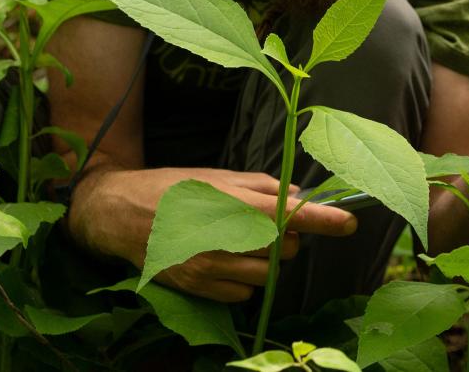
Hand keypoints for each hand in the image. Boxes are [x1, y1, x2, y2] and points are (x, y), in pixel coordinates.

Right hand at [70, 167, 358, 301]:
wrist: (119, 213)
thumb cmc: (174, 187)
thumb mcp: (219, 176)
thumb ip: (263, 187)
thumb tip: (299, 196)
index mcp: (232, 203)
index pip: (289, 215)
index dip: (324, 219)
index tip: (349, 221)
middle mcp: (224, 239)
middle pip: (284, 249)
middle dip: (286, 238)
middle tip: (266, 224)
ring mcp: (210, 267)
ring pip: (267, 274)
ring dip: (266, 260)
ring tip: (242, 241)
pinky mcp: (199, 288)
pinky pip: (244, 293)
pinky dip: (245, 278)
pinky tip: (226, 260)